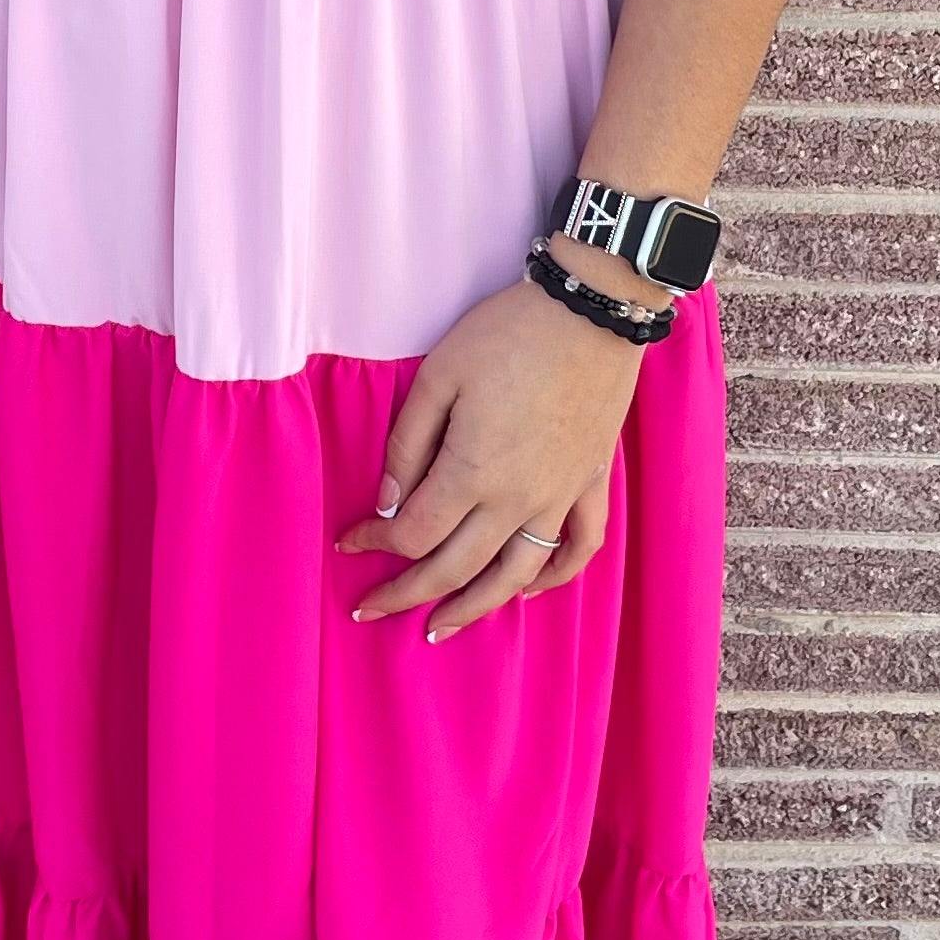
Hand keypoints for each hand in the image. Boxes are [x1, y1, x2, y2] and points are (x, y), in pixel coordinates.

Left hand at [335, 274, 645, 639]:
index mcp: (473, 473)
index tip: (347, 543)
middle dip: (406, 594)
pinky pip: (578, 547)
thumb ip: (408, 446)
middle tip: (369, 610)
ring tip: (439, 629)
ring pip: (515, 576)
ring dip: (474, 609)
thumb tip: (387, 504)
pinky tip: (528, 590)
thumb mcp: (439, 375)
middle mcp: (517, 500)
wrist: (592, 310)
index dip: (374, 545)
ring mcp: (560, 497)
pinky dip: (554, 578)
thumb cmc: (509, 334)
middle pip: (455, 568)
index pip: (413, 532)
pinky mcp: (591, 482)